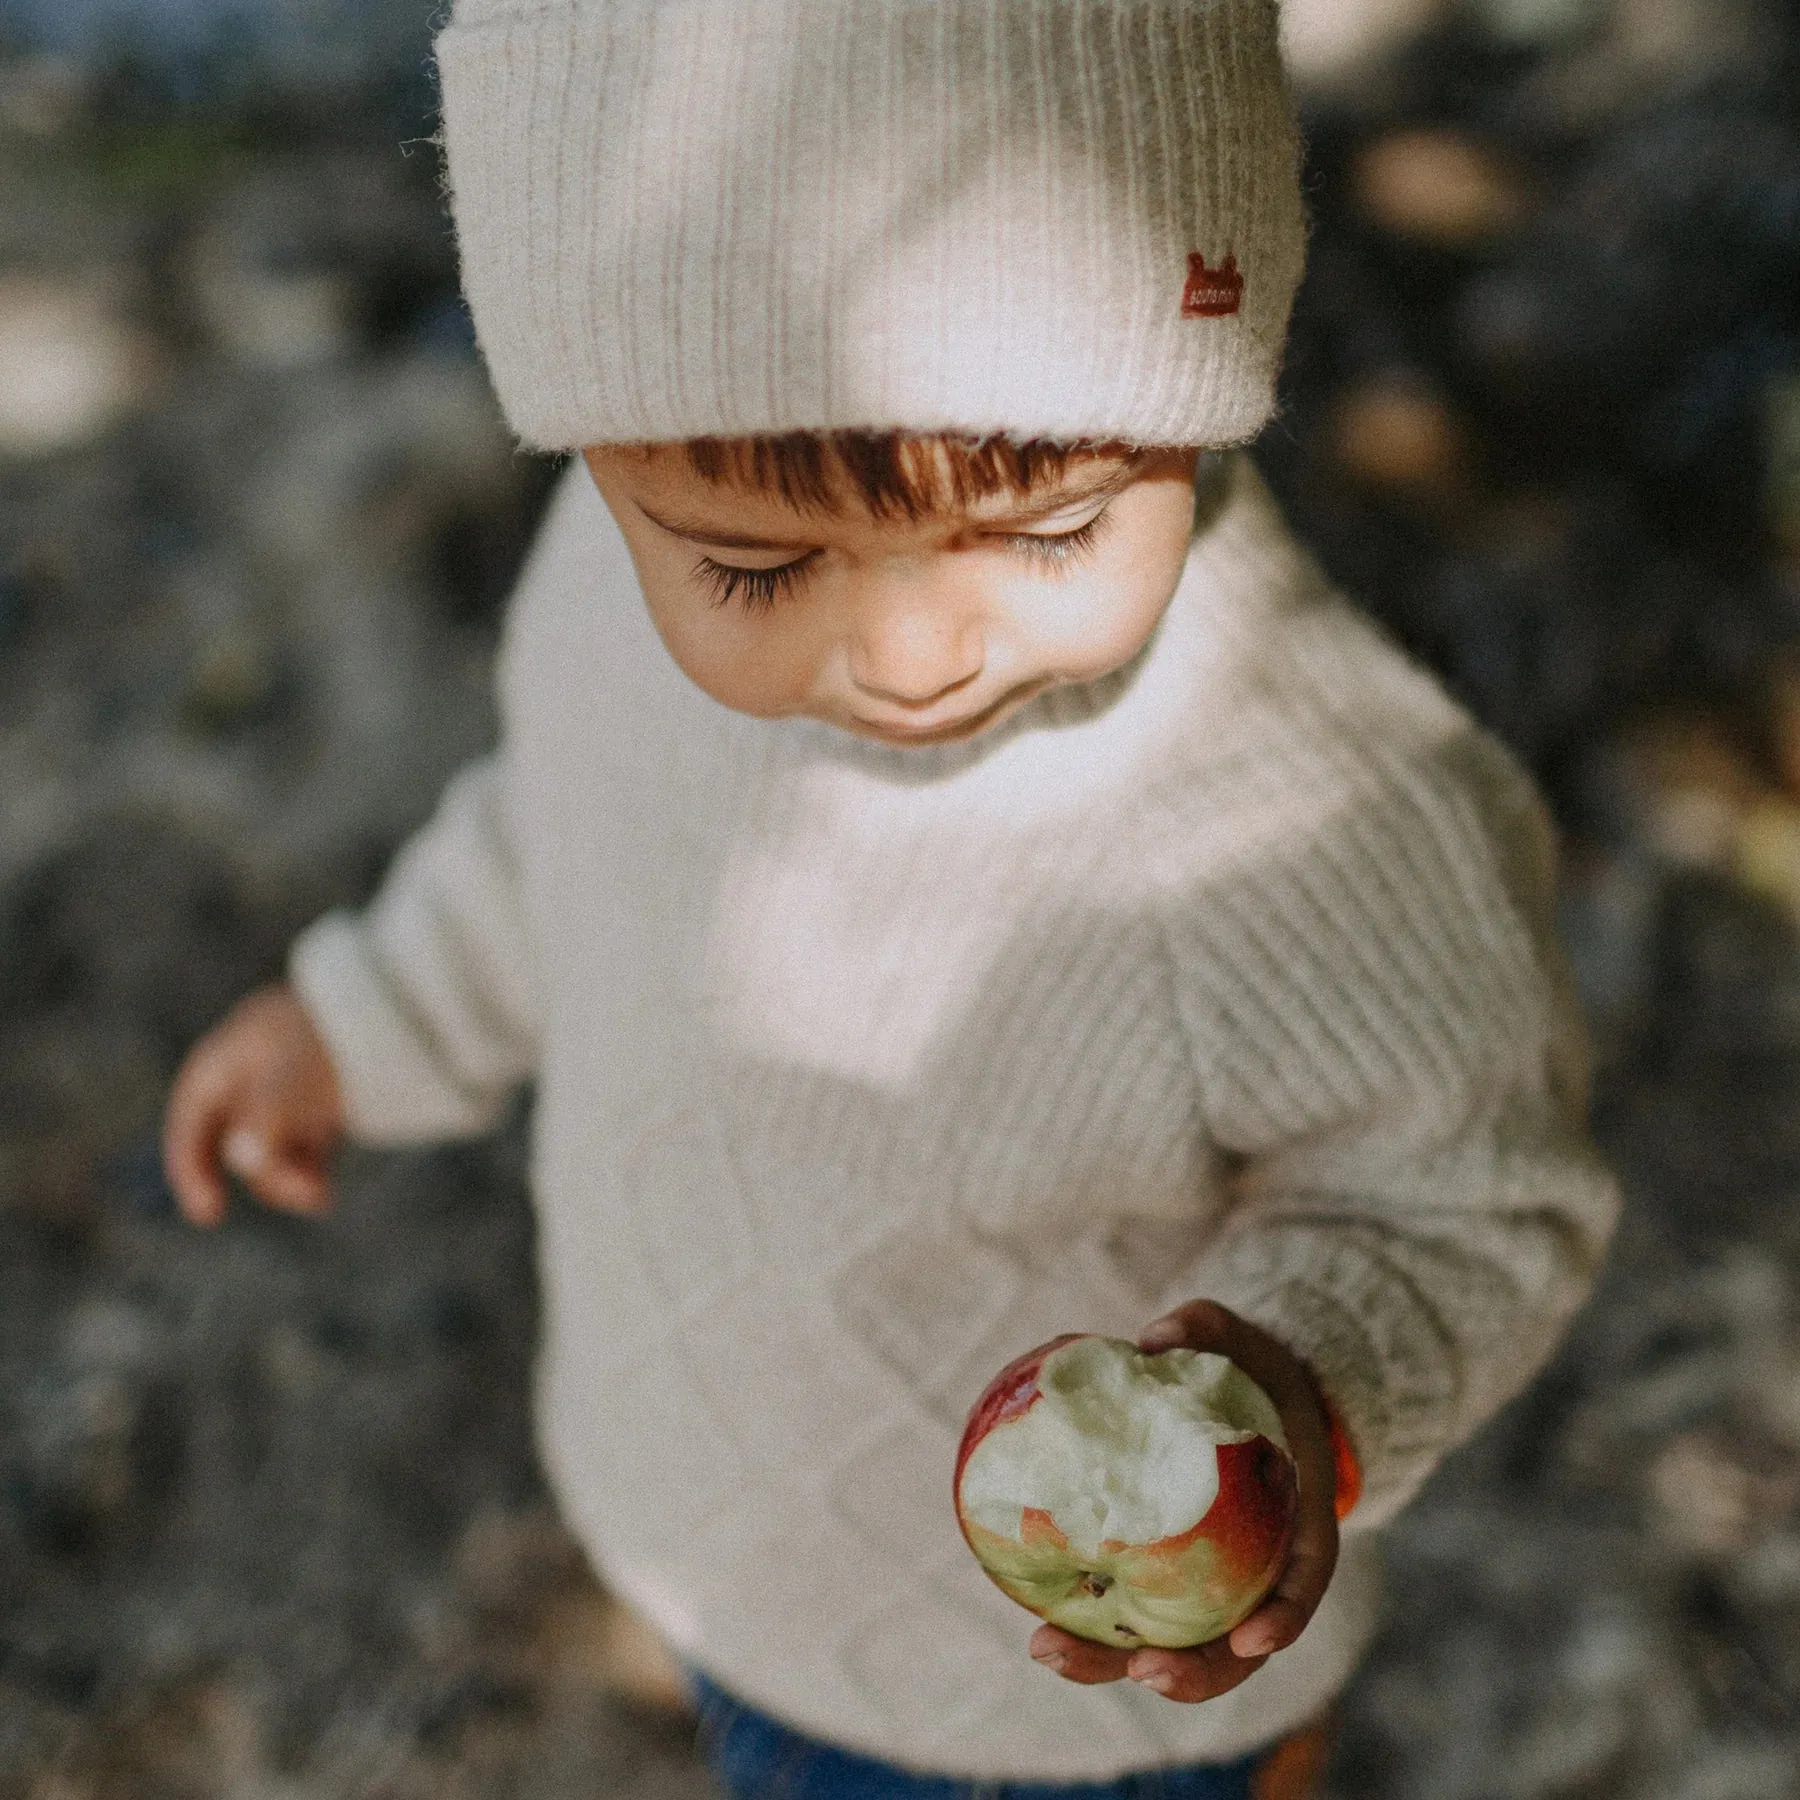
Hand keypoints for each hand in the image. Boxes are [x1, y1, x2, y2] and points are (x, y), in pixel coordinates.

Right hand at [162, 982, 344, 1227]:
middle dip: (264, 1176)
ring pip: (271, 1148)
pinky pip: (301, 1146)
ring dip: (289, 1177)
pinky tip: (324, 1192)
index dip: (191, 1167)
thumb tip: (244, 1160)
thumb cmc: (336, 1033)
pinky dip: (308, 1170)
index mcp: (227, 1057)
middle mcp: (251, 1073)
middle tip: (305, 1197)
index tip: (209, 1214)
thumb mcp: (297, 1073)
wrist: (401, 1003)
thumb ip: (267, 1117)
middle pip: (235, 1140)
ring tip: (321, 1195)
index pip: (192, 1118)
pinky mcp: (321, 1101)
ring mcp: (287, 1087)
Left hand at [1028, 1300, 1339, 1703]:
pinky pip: (1129, 1612)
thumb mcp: (1245, 1342)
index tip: (1251, 1640)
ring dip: (1113, 1663)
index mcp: (1299, 1527)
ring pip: (1172, 1648)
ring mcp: (1208, 1588)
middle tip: (1139, 1671)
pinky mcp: (1159, 1580)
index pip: (1302, 1584)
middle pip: (1233, 1649)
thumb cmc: (1252, 1375)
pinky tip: (1034, 1624)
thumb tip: (1155, 1337)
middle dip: (1191, 1674)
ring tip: (1047, 1651)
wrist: (1249, 1401)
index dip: (1283, 1618)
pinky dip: (1088, 1625)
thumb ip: (1207, 1328)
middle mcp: (1257, 1575)